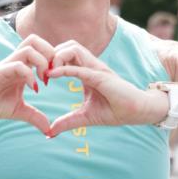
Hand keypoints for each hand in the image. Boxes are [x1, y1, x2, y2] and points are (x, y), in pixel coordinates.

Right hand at [0, 34, 54, 136]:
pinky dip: (30, 75)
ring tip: (43, 80)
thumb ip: (35, 117)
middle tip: (53, 74)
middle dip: (50, 54)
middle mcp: (15, 61)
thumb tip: (49, 130)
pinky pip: (18, 65)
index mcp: (22, 66)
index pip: (40, 48)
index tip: (57, 78)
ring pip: (29, 48)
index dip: (52, 59)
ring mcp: (7, 65)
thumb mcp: (19, 111)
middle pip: (36, 40)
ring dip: (42, 62)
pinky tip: (33, 89)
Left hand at [45, 41, 162, 136]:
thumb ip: (67, 122)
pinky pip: (80, 68)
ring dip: (56, 57)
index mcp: (85, 71)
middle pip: (66, 45)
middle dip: (50, 54)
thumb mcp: (85, 117)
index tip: (40, 77)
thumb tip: (50, 133)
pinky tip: (53, 75)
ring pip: (73, 48)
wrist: (136, 112)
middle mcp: (90, 66)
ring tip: (47, 73)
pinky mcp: (101, 77)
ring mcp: (96, 69)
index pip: (65, 55)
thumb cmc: (114, 111)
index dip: (50, 61)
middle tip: (41, 72)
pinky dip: (65, 69)